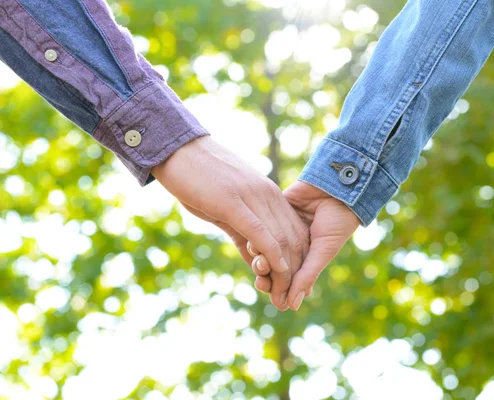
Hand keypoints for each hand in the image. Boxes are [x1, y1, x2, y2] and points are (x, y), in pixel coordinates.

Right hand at [151, 136, 308, 309]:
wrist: (177, 149)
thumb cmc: (199, 179)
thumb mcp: (226, 209)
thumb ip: (244, 233)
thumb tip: (257, 260)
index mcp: (268, 194)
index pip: (295, 231)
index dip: (299, 262)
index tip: (296, 286)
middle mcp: (267, 195)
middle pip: (293, 239)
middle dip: (294, 273)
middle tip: (290, 299)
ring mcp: (252, 197)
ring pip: (280, 239)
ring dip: (284, 272)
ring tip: (282, 296)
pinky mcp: (233, 202)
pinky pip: (260, 232)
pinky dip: (272, 254)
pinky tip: (277, 271)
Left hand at [249, 181, 359, 309]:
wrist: (337, 185)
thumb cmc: (338, 221)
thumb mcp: (323, 251)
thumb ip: (306, 276)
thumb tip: (291, 306)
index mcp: (307, 255)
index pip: (288, 277)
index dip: (280, 290)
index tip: (275, 301)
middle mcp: (292, 242)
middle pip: (272, 264)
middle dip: (266, 275)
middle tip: (261, 281)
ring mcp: (282, 225)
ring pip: (263, 245)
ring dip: (258, 256)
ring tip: (258, 261)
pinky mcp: (274, 208)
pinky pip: (259, 224)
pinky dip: (255, 234)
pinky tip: (250, 243)